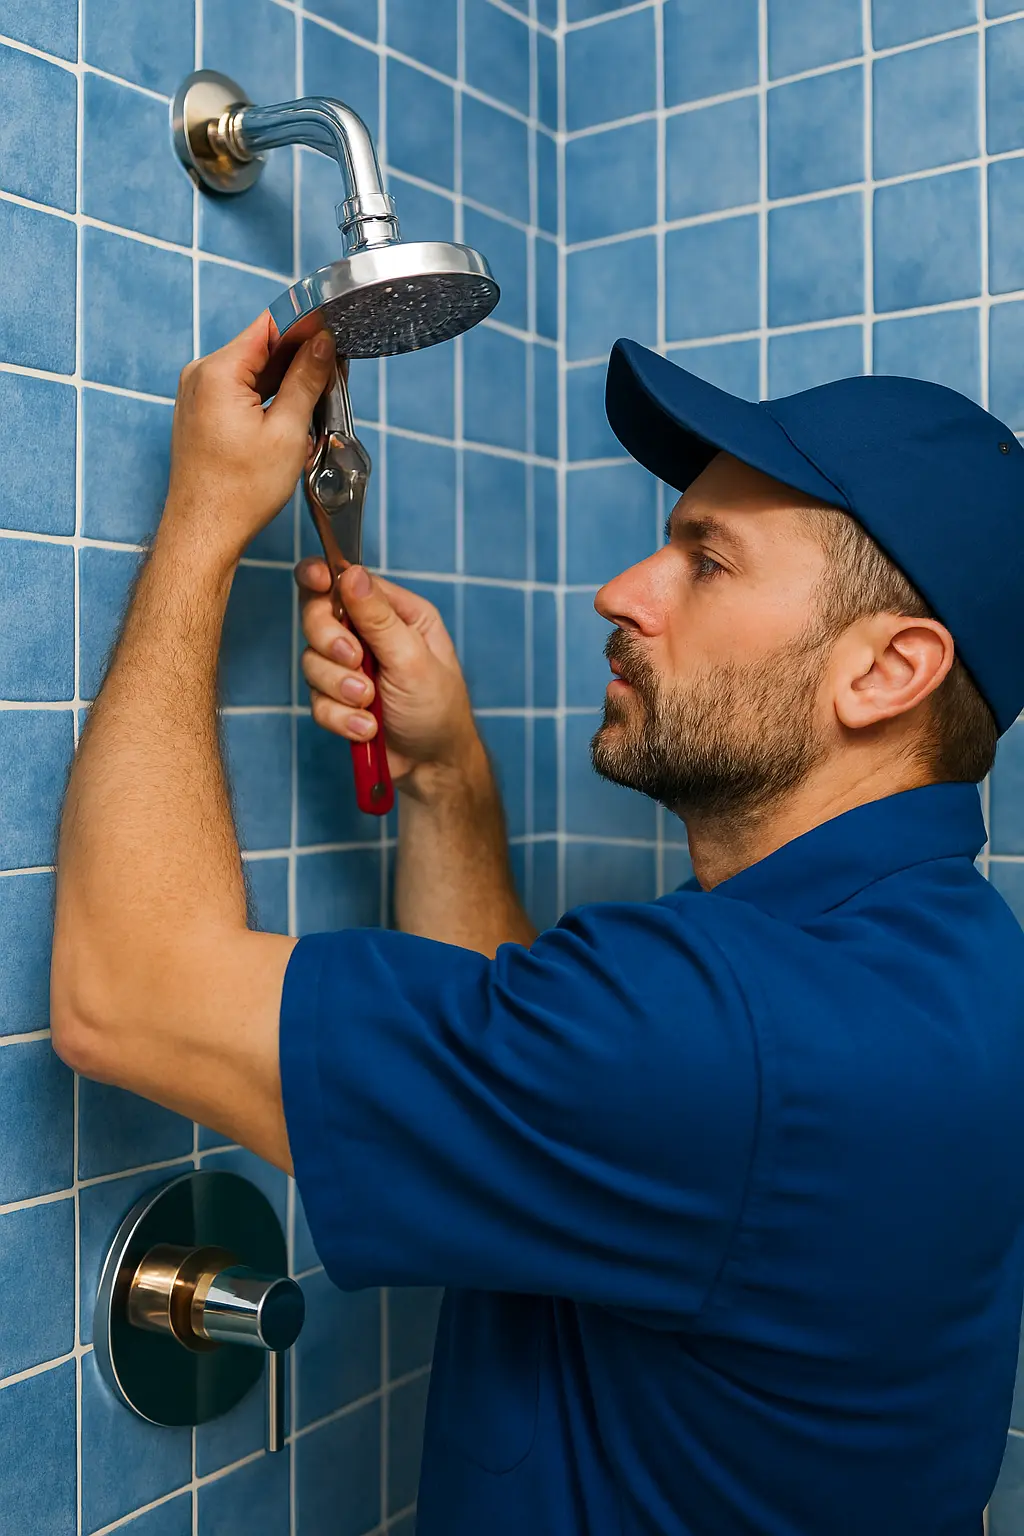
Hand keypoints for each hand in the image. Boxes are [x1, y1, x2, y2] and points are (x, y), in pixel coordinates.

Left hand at [161, 313, 334, 568]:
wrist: (204, 532)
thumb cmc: (239, 493)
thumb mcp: (288, 432)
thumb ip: (306, 379)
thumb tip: (323, 342)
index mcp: (218, 372)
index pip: (269, 326)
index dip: (306, 328)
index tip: (334, 336)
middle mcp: (200, 375)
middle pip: (260, 347)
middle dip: (298, 359)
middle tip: (333, 378)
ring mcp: (196, 394)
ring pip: (252, 371)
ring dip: (284, 382)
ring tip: (313, 404)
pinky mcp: (200, 412)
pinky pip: (238, 391)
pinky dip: (265, 398)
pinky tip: (288, 418)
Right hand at [297, 560, 479, 788]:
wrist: (433, 766)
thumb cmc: (438, 709)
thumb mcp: (413, 658)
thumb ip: (379, 618)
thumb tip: (351, 574)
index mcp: (396, 612)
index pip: (347, 580)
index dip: (323, 577)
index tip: (317, 582)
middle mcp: (369, 634)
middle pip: (317, 616)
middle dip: (331, 643)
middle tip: (356, 663)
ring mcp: (349, 667)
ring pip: (311, 662)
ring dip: (341, 688)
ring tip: (370, 705)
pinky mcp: (337, 699)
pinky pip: (316, 701)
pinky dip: (340, 718)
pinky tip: (367, 729)